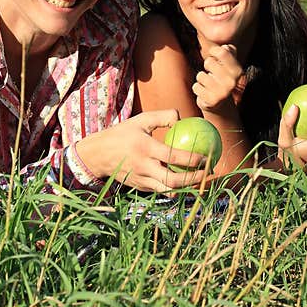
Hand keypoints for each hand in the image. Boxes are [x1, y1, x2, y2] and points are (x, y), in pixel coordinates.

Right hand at [75, 109, 215, 193]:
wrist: (98, 155)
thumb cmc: (122, 134)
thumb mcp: (140, 120)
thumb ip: (162, 116)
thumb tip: (181, 117)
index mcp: (145, 148)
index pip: (174, 157)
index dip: (194, 159)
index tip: (208, 156)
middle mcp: (143, 166)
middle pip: (173, 180)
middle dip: (195, 179)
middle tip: (208, 173)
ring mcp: (141, 180)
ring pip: (169, 190)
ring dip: (187, 187)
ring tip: (201, 180)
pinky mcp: (140, 187)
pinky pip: (161, 190)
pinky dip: (175, 188)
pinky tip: (186, 182)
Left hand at [193, 44, 242, 115]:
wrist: (221, 104)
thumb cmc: (222, 80)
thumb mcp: (229, 66)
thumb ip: (229, 53)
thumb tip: (226, 46)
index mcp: (237, 71)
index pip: (223, 52)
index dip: (214, 50)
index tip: (212, 52)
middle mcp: (231, 81)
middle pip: (209, 62)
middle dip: (207, 66)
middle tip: (212, 72)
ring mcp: (222, 92)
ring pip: (200, 75)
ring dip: (202, 79)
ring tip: (209, 84)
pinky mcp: (212, 100)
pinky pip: (196, 87)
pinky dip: (198, 89)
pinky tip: (205, 92)